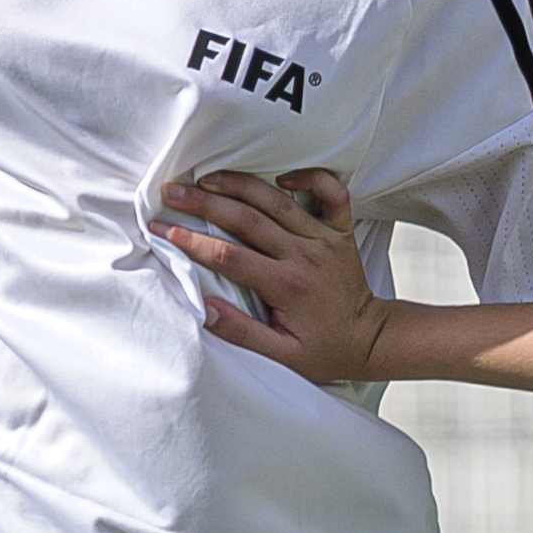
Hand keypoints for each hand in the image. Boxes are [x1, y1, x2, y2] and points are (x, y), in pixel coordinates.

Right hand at [158, 169, 382, 383]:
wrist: (370, 339)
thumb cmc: (324, 350)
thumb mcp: (282, 356)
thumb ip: (242, 332)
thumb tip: (204, 309)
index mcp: (287, 285)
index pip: (229, 256)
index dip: (191, 242)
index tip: (162, 229)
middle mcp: (304, 255)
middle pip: (246, 219)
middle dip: (204, 203)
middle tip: (171, 191)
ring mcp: (323, 238)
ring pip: (277, 200)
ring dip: (239, 184)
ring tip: (205, 176)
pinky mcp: (339, 230)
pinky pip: (329, 191)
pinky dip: (309, 177)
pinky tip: (280, 175)